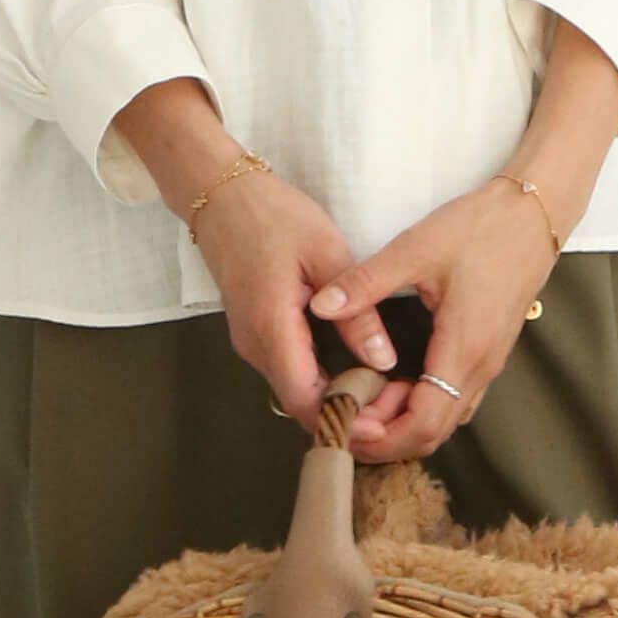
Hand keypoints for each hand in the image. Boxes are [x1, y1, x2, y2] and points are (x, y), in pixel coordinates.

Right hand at [188, 161, 388, 429]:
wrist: (223, 197)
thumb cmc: (275, 217)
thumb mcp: (328, 255)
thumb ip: (356, 313)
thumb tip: (384, 361)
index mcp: (272, 328)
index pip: (305, 400)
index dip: (343, 420)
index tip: (384, 420)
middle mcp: (255, 347)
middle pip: (300, 404)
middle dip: (346, 415)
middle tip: (394, 406)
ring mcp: (251, 344)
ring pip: (295, 392)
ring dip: (335, 400)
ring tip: (383, 392)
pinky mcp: (255, 336)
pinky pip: (289, 373)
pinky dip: (321, 383)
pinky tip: (354, 374)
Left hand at [304, 180, 557, 463]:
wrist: (534, 213)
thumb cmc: (483, 228)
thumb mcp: (417, 248)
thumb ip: (366, 281)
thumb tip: (321, 304)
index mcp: (464, 348)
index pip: (422, 423)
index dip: (380, 436)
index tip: (342, 422)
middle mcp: (480, 367)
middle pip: (431, 434)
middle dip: (383, 438)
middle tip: (340, 417)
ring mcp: (487, 364)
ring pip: (443, 421)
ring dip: (400, 423)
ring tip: (359, 400)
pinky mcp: (487, 354)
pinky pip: (453, 400)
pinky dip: (419, 407)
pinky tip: (391, 384)